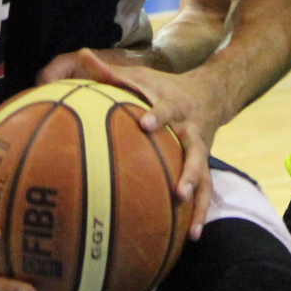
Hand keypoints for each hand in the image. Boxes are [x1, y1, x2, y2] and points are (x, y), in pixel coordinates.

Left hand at [50, 48, 221, 239]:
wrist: (210, 93)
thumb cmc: (162, 87)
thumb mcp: (139, 75)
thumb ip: (109, 71)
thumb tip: (80, 54)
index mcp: (172, 105)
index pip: (165, 108)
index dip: (157, 115)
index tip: (147, 124)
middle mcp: (189, 128)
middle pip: (194, 150)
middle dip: (189, 171)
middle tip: (178, 191)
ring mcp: (200, 148)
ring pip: (205, 175)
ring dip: (197, 197)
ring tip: (189, 221)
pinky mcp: (204, 164)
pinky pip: (207, 192)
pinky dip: (201, 213)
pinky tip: (192, 236)